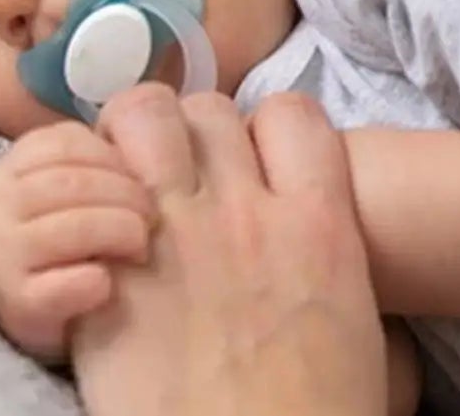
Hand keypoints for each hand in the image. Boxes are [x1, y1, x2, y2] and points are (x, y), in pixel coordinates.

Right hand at [0, 119, 155, 361]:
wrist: (49, 313)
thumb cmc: (72, 239)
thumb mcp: (78, 186)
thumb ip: (99, 155)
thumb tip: (147, 111)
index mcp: (10, 166)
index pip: (67, 142)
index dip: (114, 158)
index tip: (140, 178)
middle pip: (72, 182)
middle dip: (126, 196)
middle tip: (153, 217)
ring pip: (72, 226)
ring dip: (119, 232)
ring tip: (140, 246)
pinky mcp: (15, 303)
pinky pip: (59, 287)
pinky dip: (91, 282)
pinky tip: (107, 284)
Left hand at [70, 85, 386, 415]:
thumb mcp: (368, 351)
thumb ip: (351, 287)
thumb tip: (345, 282)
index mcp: (322, 227)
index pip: (294, 114)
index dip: (270, 133)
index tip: (259, 168)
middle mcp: (248, 211)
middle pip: (209, 109)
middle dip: (193, 134)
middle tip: (183, 180)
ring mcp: (178, 235)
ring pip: (144, 117)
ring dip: (135, 143)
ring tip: (129, 186)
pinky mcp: (117, 276)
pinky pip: (94, 188)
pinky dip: (91, 197)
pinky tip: (95, 231)